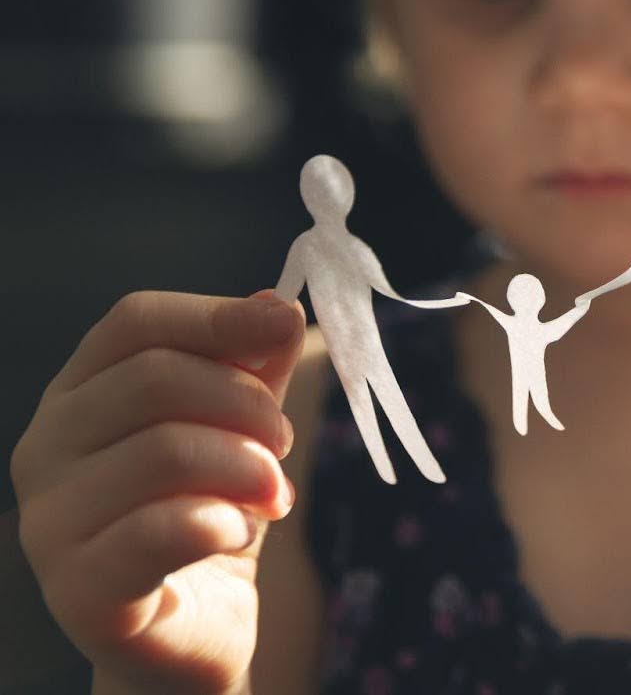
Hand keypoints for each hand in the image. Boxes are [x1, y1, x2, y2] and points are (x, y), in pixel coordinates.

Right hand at [9, 291, 303, 694]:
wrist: (194, 630)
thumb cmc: (210, 512)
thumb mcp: (242, 426)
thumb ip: (255, 364)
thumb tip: (277, 303)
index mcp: (78, 394)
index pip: (135, 322)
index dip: (216, 315)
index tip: (282, 324)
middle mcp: (44, 449)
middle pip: (156, 379)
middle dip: (247, 405)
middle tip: (283, 447)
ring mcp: (49, 521)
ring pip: (166, 450)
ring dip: (247, 469)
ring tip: (272, 497)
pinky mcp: (78, 590)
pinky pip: (162, 529)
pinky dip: (225, 523)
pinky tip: (238, 533)